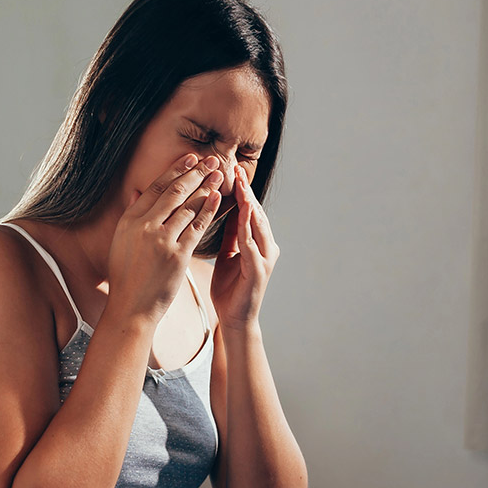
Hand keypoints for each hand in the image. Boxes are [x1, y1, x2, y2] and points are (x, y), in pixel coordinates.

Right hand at [107, 153, 222, 323]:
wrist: (131, 306)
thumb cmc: (127, 276)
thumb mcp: (122, 241)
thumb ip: (132, 214)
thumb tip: (137, 191)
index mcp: (129, 220)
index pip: (155, 187)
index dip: (175, 170)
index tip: (191, 158)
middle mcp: (143, 226)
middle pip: (174, 192)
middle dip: (195, 172)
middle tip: (212, 159)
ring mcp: (160, 240)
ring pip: (188, 207)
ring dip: (206, 187)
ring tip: (219, 174)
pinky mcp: (176, 255)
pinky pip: (197, 227)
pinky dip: (209, 210)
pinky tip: (219, 198)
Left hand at [211, 164, 278, 330]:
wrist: (234, 318)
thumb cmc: (229, 287)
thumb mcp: (226, 253)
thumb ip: (229, 233)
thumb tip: (221, 208)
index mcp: (256, 242)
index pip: (248, 210)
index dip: (241, 190)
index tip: (230, 170)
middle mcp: (265, 247)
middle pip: (256, 213)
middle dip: (246, 190)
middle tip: (236, 168)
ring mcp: (264, 259)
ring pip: (258, 225)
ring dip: (250, 204)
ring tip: (241, 184)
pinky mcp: (259, 271)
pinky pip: (251, 245)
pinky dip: (247, 228)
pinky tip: (243, 214)